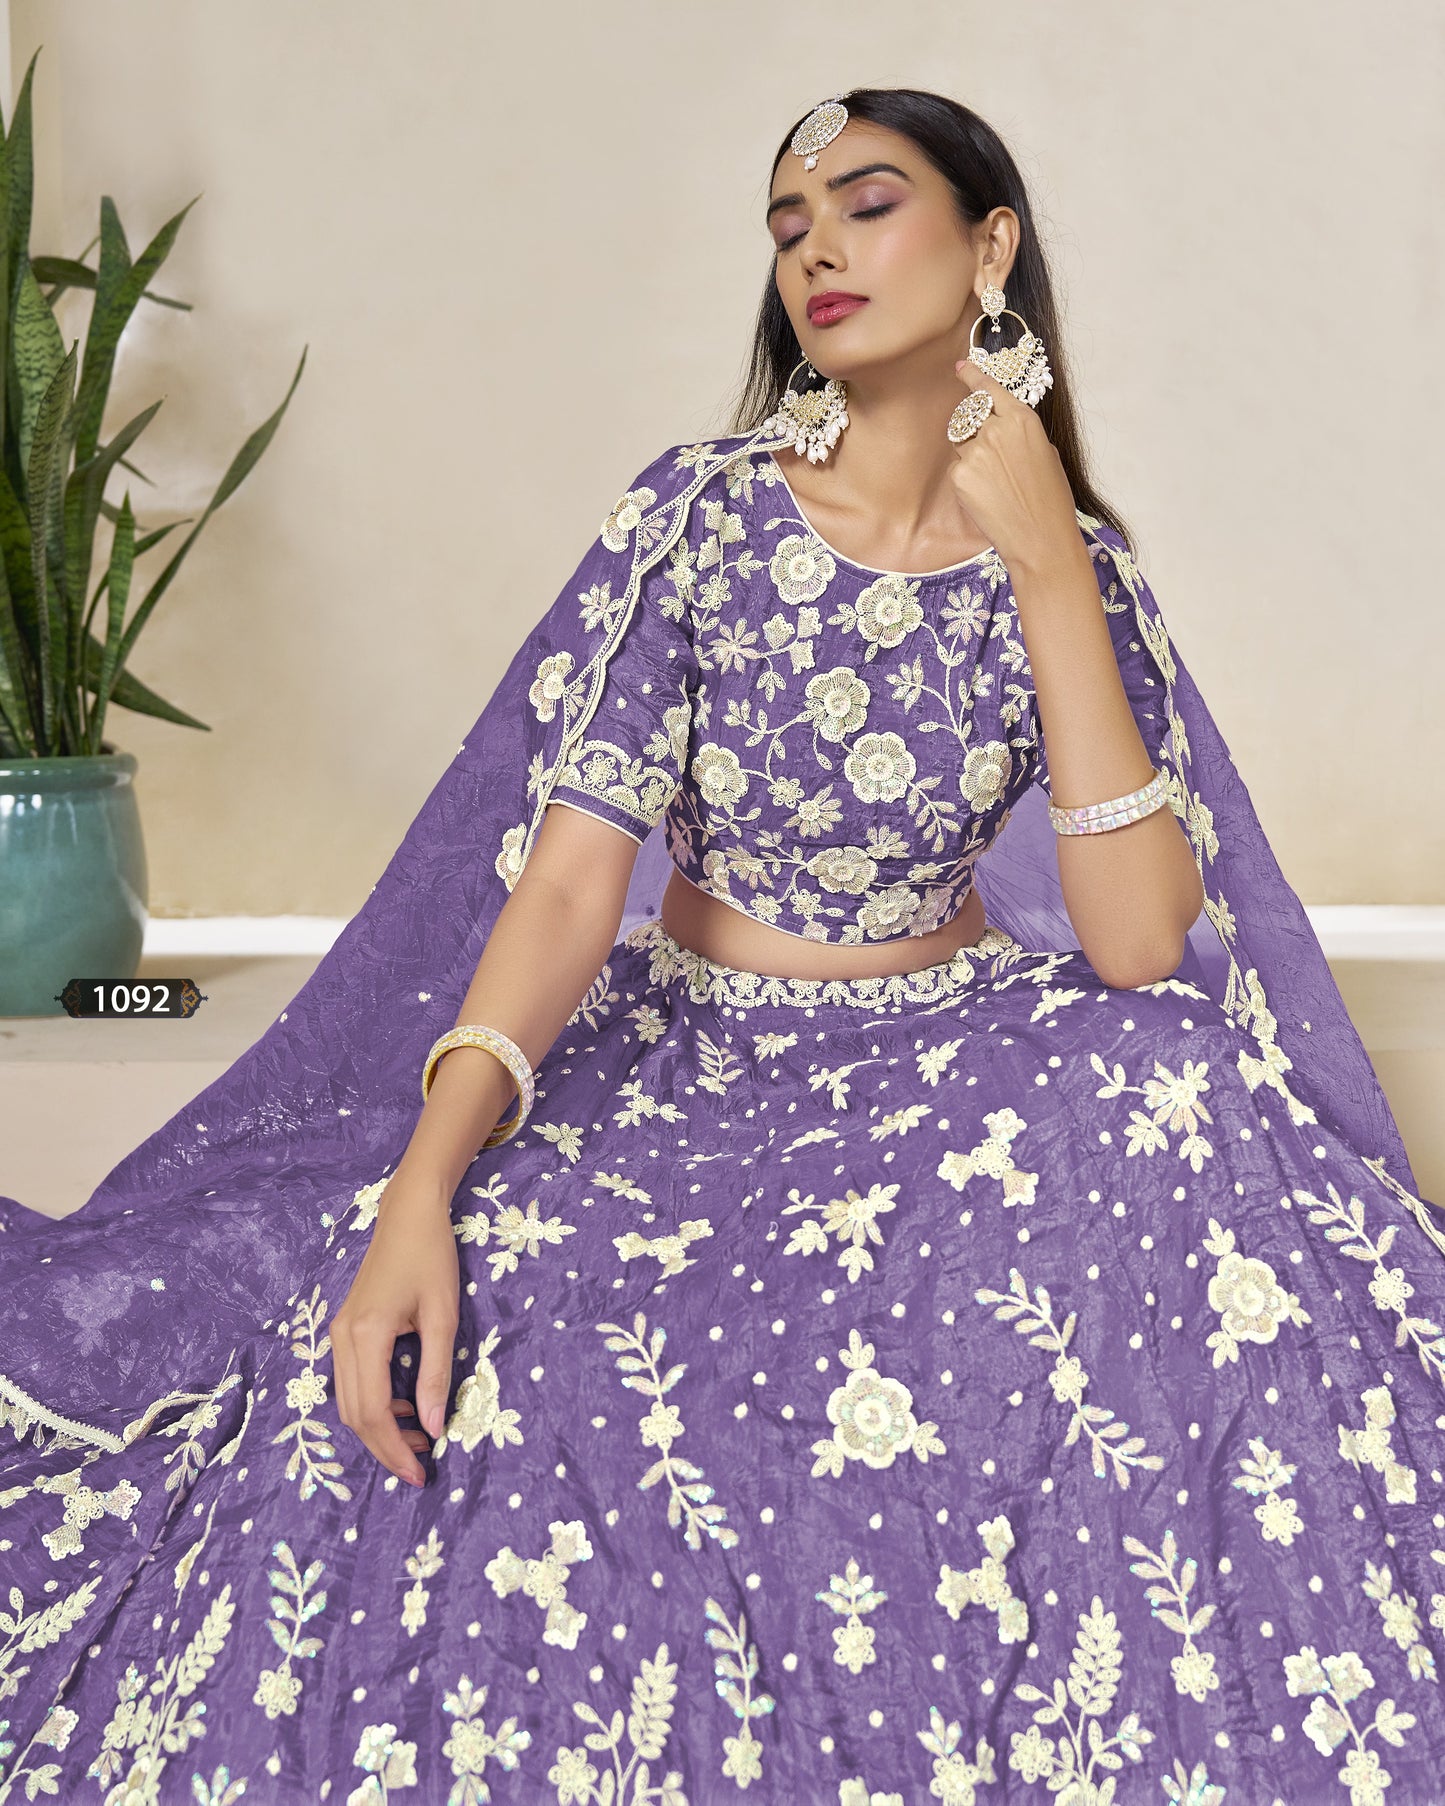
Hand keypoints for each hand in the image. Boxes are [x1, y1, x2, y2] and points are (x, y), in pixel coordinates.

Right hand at [331, 1168, 459, 1486]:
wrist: (408, 1215)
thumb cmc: (432, 1258)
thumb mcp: (442, 1316)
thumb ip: (435, 1373)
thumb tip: (434, 1428)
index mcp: (366, 1335)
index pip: (374, 1412)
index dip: (395, 1449)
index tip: (421, 1472)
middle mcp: (342, 1339)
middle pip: (355, 1415)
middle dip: (385, 1448)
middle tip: (420, 1469)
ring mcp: (337, 1334)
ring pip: (349, 1402)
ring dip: (379, 1429)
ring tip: (419, 1440)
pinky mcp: (343, 1330)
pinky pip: (351, 1382)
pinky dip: (373, 1405)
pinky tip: (406, 1408)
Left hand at [947, 353, 1079, 572]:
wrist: (1040, 538)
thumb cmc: (1050, 500)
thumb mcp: (1045, 454)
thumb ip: (1020, 434)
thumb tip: (1001, 427)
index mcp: (1021, 418)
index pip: (988, 389)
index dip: (972, 376)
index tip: (960, 367)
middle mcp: (996, 428)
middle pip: (968, 416)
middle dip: (973, 429)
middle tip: (988, 456)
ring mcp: (975, 450)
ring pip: (960, 444)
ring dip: (971, 457)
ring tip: (995, 483)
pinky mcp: (960, 475)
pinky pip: (956, 469)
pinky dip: (967, 480)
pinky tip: (987, 497)